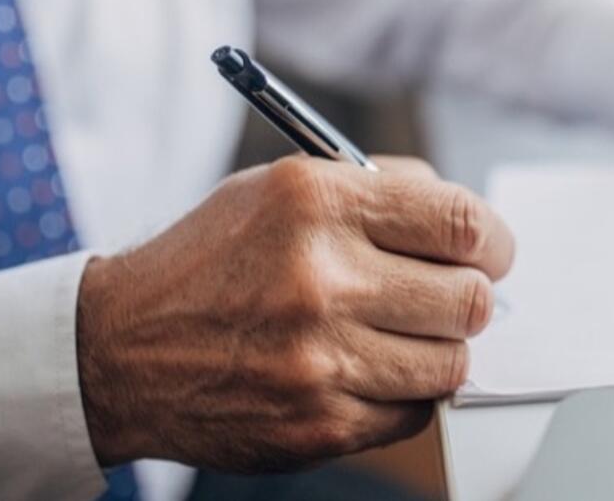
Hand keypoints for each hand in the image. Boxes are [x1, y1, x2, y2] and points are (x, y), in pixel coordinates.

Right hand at [76, 156, 513, 472]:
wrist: (121, 349)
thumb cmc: (209, 261)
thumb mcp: (278, 189)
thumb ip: (377, 192)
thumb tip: (467, 225)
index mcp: (315, 202)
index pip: (460, 222)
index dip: (492, 241)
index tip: (489, 251)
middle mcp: (319, 277)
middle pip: (468, 299)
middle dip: (467, 298)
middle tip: (446, 297)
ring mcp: (319, 358)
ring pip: (451, 362)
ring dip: (437, 349)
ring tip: (398, 335)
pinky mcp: (318, 424)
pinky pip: (413, 413)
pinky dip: (402, 394)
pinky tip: (363, 371)